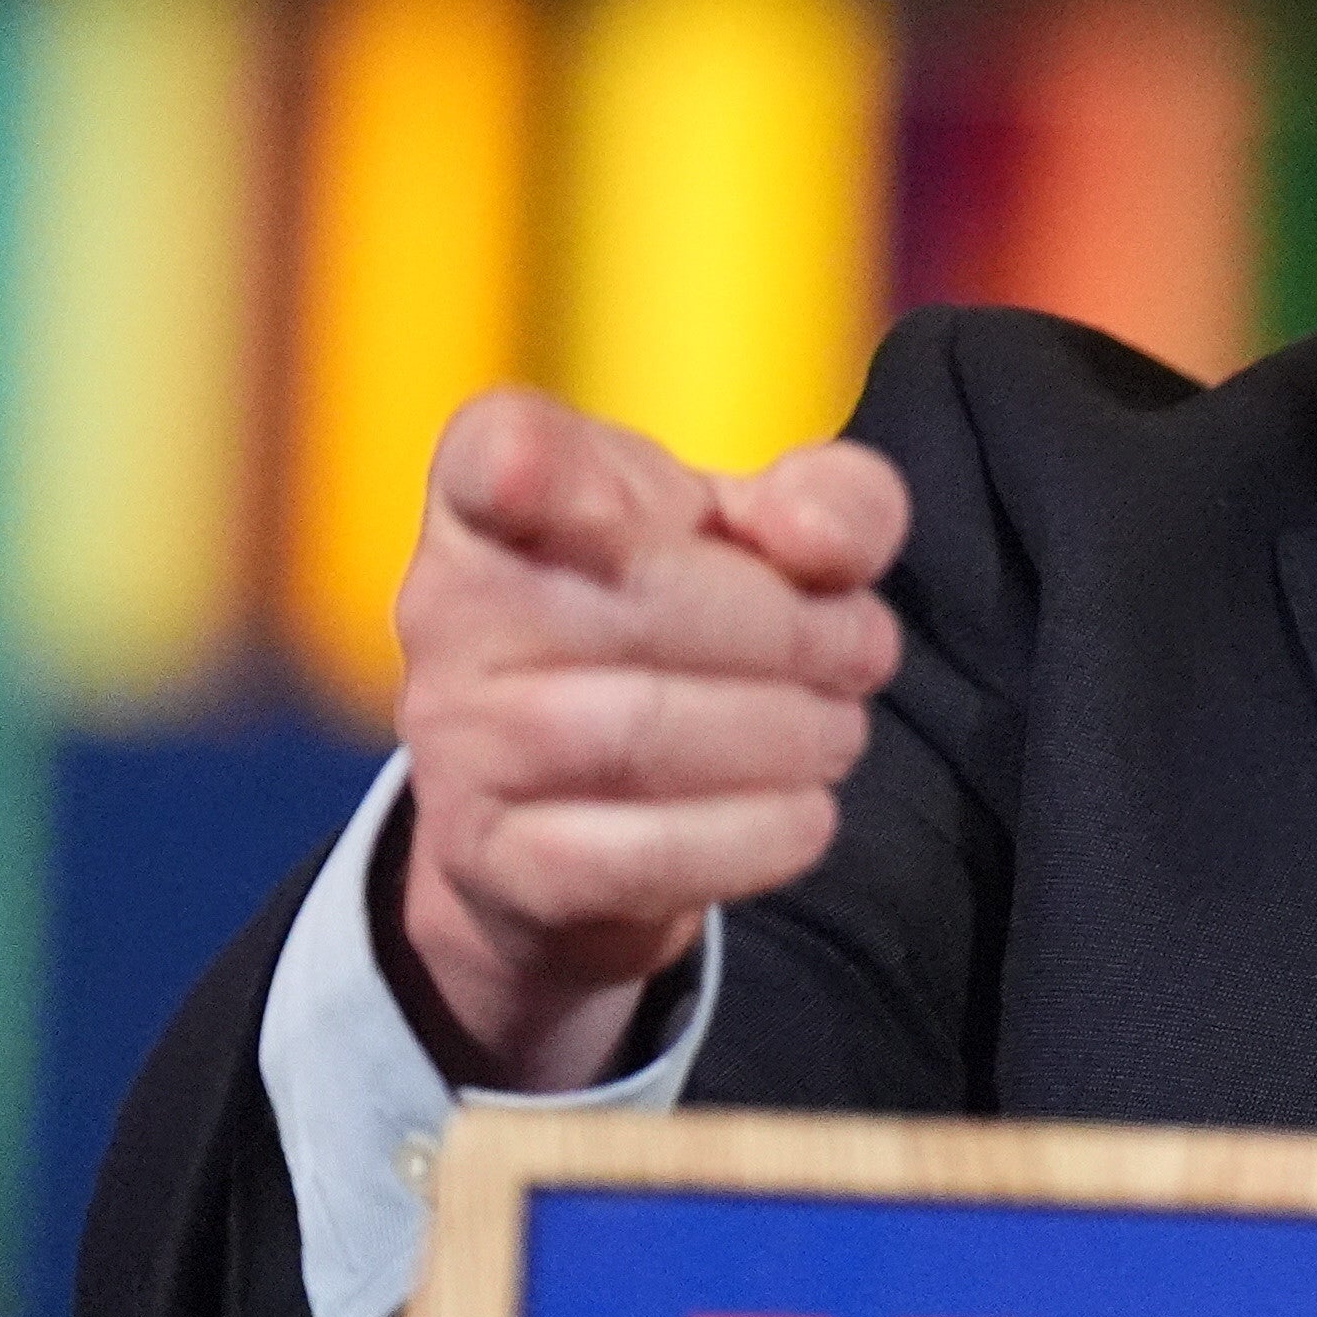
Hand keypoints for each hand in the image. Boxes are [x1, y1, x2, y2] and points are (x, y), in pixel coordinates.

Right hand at [390, 388, 911, 1090]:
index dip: (526, 466)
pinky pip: (633, 857)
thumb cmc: (681, 625)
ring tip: (837, 732)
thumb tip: (818, 537)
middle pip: (642, 605)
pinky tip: (805, 815)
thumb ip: (829, 504)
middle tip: (863, 652)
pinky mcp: (492, 860)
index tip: (583, 487)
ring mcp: (458, 741)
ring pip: (640, 734)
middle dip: (795, 635)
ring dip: (786, 736)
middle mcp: (453, 607)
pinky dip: (752, 837)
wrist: (584, 804)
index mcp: (504, 496)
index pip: (495, 456)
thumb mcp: (764, 540)